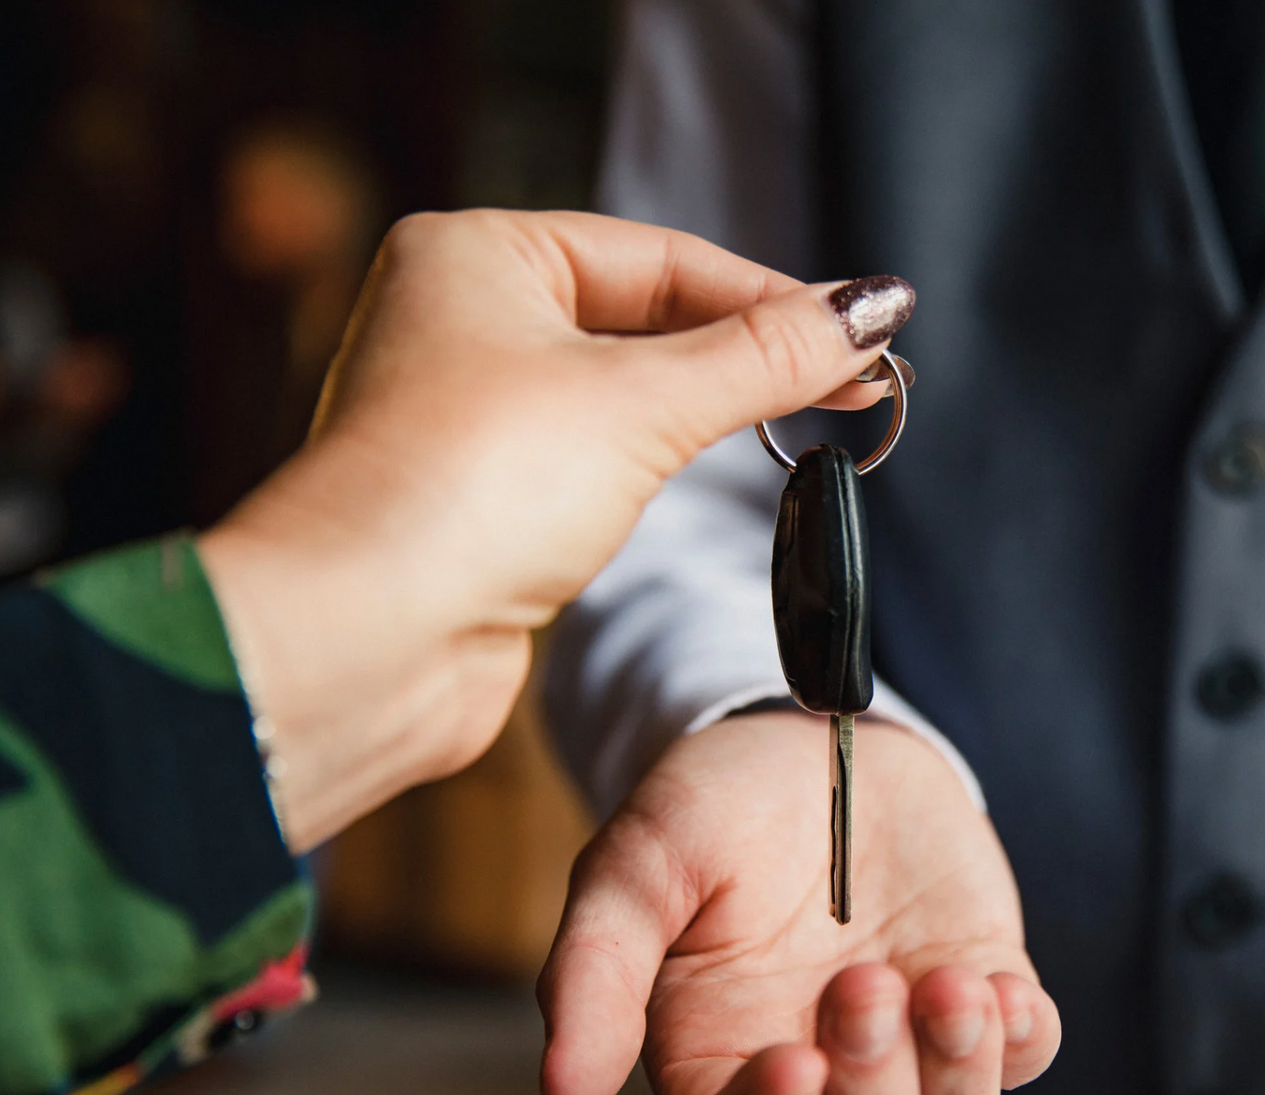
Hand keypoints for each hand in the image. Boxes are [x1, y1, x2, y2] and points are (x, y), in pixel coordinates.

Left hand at [197, 211, 906, 847]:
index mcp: (479, 255)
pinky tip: (704, 467)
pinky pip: (597, 452)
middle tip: (856, 381)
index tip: (867, 332)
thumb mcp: (643, 403)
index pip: (665, 257)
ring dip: (709, 405)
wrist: (363, 641)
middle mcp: (464, 319)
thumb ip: (767, 354)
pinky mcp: (487, 494)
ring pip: (624, 388)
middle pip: (648, 317)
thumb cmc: (464, 492)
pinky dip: (660, 457)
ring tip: (804, 413)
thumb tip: (871, 307)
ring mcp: (471, 411)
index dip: (774, 297)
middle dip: (749, 350)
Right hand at [538, 710, 1061, 1094]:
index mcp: (720, 1064)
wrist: (811, 731)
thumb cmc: (712, 806)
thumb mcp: (639, 865)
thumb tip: (562, 1092)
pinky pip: (1026, 1055)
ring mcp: (910, 1039)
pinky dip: (1022, 1041)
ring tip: (946, 985)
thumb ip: (596, 972)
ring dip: (957, 1078)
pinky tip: (1003, 991)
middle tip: (866, 991)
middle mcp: (820, 1073)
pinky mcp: (983, 988)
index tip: (795, 1063)